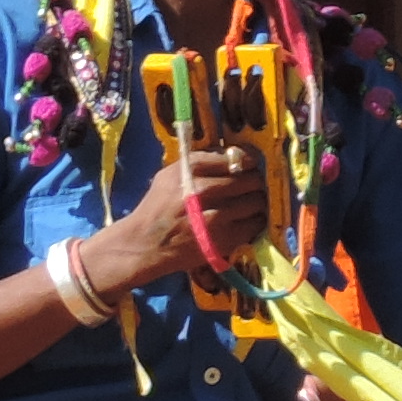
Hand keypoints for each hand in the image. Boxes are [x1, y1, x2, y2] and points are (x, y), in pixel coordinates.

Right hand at [93, 143, 265, 290]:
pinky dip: (255, 222)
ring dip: (257, 203)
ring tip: (250, 205)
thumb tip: (234, 157)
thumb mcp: (169, 175)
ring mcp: (215, 217)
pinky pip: (254, 226)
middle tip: (252, 188)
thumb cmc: (158, 207)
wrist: (145, 243)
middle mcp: (204, 190)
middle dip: (255, 183)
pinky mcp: (223, 240)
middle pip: (250, 180)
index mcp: (191, 170)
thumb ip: (199, 163)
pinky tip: (246, 221)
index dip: (248, 163)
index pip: (235, 159)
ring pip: (256, 202)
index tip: (249, 168)